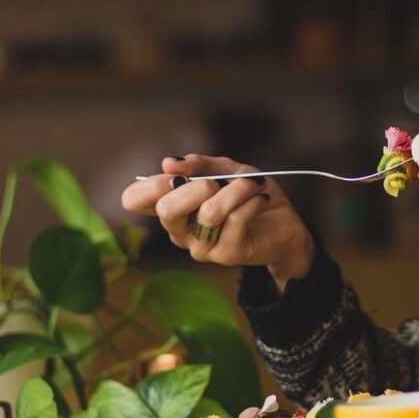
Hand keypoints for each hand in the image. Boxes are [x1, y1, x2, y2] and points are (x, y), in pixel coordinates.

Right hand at [121, 154, 314, 289]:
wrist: (284, 225)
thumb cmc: (249, 196)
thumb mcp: (225, 170)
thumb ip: (199, 164)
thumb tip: (169, 163)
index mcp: (172, 208)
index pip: (134, 200)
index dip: (149, 184)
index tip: (174, 174)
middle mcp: (179, 231)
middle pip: (166, 209)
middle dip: (195, 187)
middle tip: (216, 182)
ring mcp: (201, 247)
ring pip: (209, 212)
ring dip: (235, 190)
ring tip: (252, 184)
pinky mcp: (226, 254)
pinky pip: (236, 219)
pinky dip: (251, 200)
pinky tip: (260, 198)